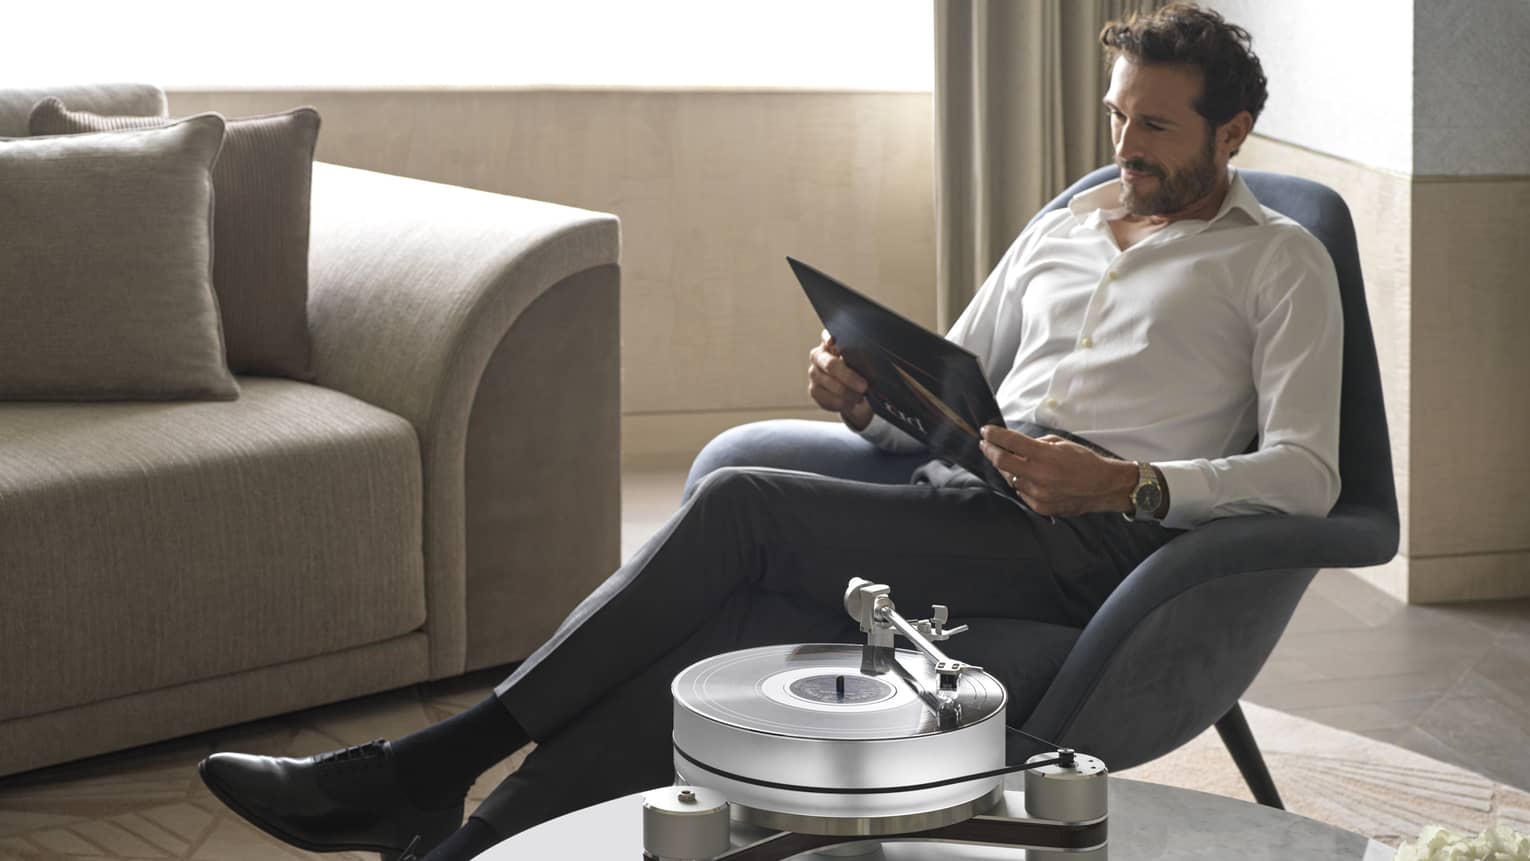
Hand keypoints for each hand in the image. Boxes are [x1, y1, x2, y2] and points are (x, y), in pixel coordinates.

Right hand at [808, 330, 873, 430]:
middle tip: (864, 386)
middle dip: (849, 377)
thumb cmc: (857, 370)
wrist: (851, 390)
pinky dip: (842, 403)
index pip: (827, 337)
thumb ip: (860, 354)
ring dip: (849, 394)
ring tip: (860, 397)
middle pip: (831, 365)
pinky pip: (828, 399)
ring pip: (831, 385)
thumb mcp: (861, 360)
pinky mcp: (813, 390)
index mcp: (829, 343)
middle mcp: (818, 356)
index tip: (834, 341)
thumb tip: (871, 355)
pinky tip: (851, 402)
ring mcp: (814, 373)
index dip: (829, 339)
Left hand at [979, 425, 1136, 516]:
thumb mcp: (1061, 444)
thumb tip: (1015, 444)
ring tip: (1009, 461)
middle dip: (990, 451)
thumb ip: (1036, 444)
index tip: (986, 431)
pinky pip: (1022, 493)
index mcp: (1046, 456)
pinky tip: (1026, 478)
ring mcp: (1039, 494)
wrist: (1103, 487)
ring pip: (1011, 479)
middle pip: (1002, 462)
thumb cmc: (1084, 462)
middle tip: (986, 444)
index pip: (1011, 442)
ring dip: (1007, 469)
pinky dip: (1021, 484)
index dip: (994, 435)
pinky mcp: (1041, 507)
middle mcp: (1040, 476)